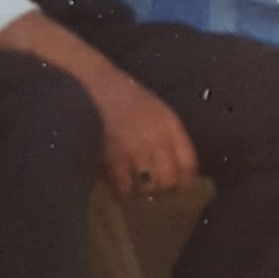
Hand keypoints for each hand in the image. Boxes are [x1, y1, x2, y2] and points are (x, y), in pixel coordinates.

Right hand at [90, 67, 197, 198]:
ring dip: (141, 193)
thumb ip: (166, 136)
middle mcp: (157, 138)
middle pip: (169, 180)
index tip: (176, 188)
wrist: (90, 84)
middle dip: (161, 190)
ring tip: (132, 189)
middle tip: (150, 191)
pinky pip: (124, 188)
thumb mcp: (154, 110)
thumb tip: (173, 171)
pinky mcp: (113, 158)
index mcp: (170, 124)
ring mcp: (136, 148)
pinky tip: (115, 188)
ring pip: (148, 188)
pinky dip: (120, 192)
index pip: (188, 164)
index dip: (184, 181)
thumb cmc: (121, 97)